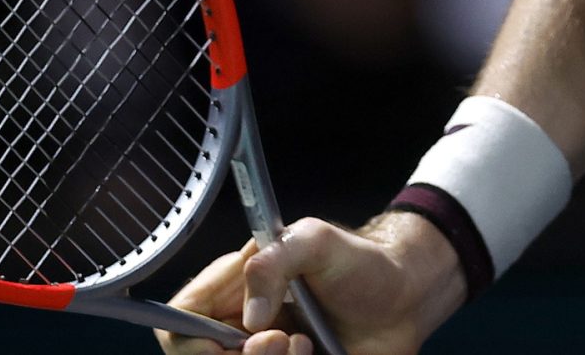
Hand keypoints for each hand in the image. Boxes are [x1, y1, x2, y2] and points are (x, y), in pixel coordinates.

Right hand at [154, 211, 466, 354]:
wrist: (406, 299)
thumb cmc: (360, 262)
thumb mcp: (315, 241)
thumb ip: (274, 262)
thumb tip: (250, 320)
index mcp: (231, 292)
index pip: (177, 323)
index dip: (189, 342)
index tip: (226, 343)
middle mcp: (240, 331)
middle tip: (281, 339)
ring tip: (307, 346)